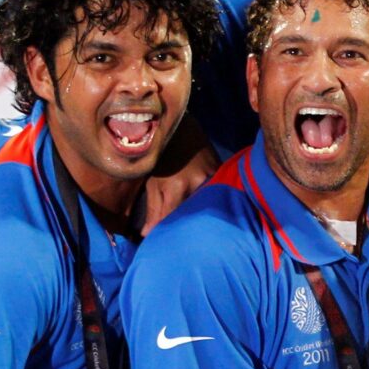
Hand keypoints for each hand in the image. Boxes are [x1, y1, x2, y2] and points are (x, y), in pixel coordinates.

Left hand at [142, 120, 218, 234]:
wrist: (179, 126)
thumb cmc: (161, 155)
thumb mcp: (153, 181)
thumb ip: (153, 208)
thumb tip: (148, 234)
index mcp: (175, 187)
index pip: (171, 220)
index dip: (165, 232)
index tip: (160, 242)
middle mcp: (196, 183)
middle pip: (192, 216)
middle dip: (184, 227)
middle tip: (180, 238)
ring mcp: (212, 176)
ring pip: (207, 205)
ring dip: (200, 215)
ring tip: (196, 225)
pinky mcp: (221, 170)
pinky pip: (217, 191)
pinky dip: (212, 200)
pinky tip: (210, 208)